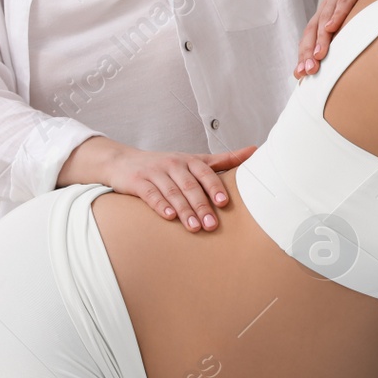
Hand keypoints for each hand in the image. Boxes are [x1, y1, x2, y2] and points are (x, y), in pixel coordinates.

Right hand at [62, 137, 257, 230]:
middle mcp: (174, 164)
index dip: (214, 187)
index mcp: (190, 160)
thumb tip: (254, 150)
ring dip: (185, 211)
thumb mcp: (194, 160)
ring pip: (173, 192)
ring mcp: (155, 173)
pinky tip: (169, 216)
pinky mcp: (138, 182)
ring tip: (194, 228)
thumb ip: (224, 159)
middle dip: (202, 206)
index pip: (205, 173)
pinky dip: (160, 205)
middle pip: (190, 186)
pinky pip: (150, 194)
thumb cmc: (166, 165)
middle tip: (212, 225)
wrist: (123, 161)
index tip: (224, 203)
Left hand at [295, 0, 377, 77]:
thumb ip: (348, 35)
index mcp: (326, 16)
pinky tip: (333, 26)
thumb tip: (347, 65)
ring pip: (326, 18)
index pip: (311, 39)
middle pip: (313, 31)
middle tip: (307, 72)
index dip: (304, 57)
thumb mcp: (356, 17)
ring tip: (319, 56)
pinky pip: (344, 0)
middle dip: (308, 53)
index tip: (300, 77)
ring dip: (321, 38)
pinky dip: (337, 13)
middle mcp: (328, 7)